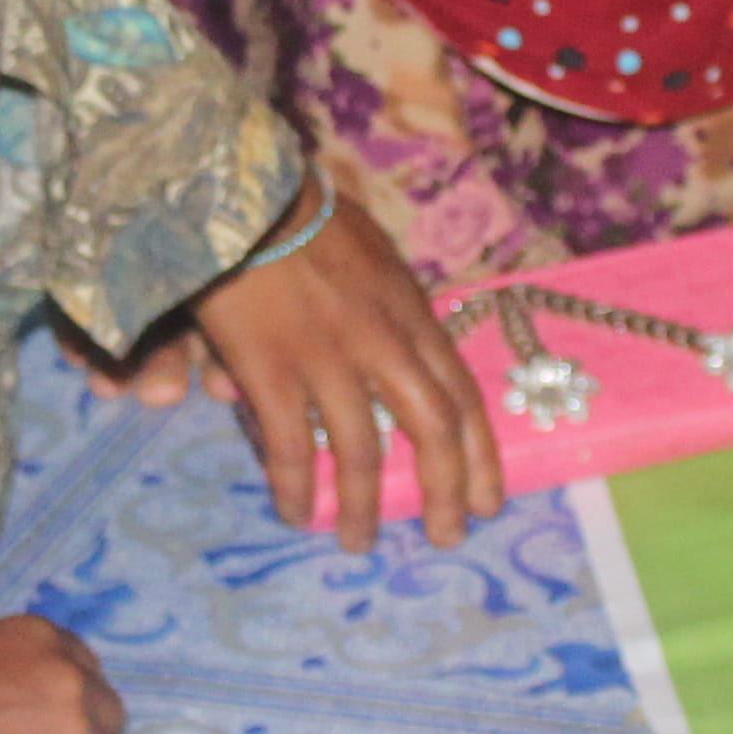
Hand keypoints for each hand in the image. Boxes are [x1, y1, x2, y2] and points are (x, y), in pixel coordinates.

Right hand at [183, 178, 503, 550]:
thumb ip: (380, 310)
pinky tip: (295, 513)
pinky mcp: (274, 370)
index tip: (489, 496)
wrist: (243, 191)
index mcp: (411, 310)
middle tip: (447, 535)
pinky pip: (290, 446)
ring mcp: (329, 357)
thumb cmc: (302, 214)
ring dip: (363, 505)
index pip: (462, 392)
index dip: (480, 452)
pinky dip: (295, 487)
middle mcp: (383, 340)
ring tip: (358, 542)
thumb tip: (375, 362)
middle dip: (447, 489)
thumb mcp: (368, 253)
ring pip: (360, 450)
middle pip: (432, 428)